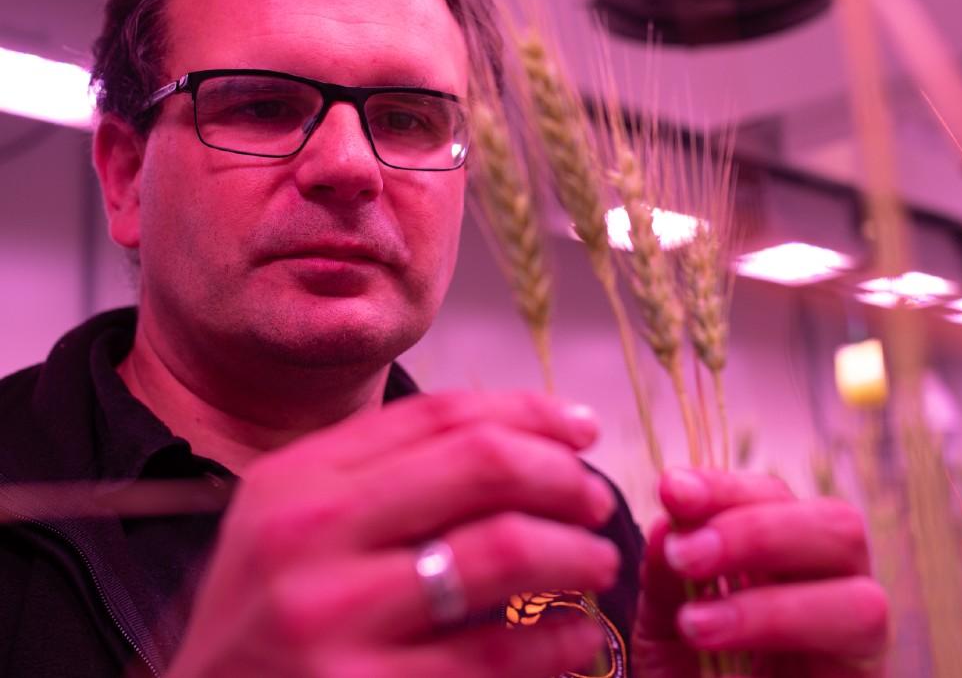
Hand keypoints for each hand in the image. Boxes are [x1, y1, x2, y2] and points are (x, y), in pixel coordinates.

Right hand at [167, 392, 617, 677]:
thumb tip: (521, 440)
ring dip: (575, 551)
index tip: (580, 429)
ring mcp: (333, 620)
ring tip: (596, 563)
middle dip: (562, 475)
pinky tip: (573, 638)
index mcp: (295, 479)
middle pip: (480, 464)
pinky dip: (557, 641)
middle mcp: (308, 537)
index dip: (529, 412)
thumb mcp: (289, 529)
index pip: (440, 415)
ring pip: (502, 550)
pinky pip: (495, 653)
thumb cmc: (261, 629)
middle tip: (595, 499)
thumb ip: (381, 478)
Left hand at [633, 468, 887, 676]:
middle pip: (837, 522)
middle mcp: (834, 592)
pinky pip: (861, 627)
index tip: (672, 489)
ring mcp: (859, 641)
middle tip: (688, 553)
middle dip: (757, 526)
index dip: (726, 485)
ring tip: (695, 619)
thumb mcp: (664, 641)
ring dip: (770, 585)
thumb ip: (666, 581)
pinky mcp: (868, 676)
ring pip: (861, 580)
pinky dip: (782, 617)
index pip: (773, 496)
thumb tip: (670, 517)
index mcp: (784, 565)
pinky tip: (714, 635)